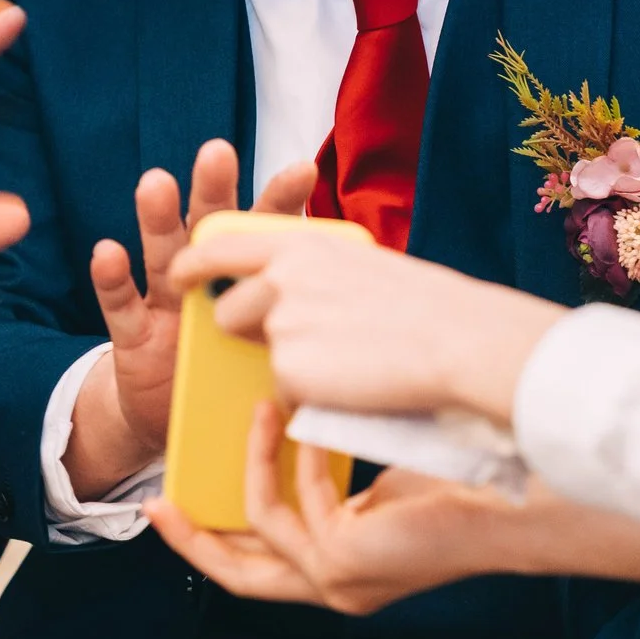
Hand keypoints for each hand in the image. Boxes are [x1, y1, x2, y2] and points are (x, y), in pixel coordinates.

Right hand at [60, 151, 313, 498]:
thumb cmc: (232, 380)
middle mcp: (203, 282)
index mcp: (241, 281)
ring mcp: (165, 305)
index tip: (304, 169)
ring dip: (158, 220)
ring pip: (162, 255)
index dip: (281, 202)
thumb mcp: (271, 355)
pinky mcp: (132, 336)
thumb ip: (295, 327)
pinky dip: (112, 279)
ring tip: (156, 184)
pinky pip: (121, 305)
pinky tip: (108, 251)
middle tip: (218, 153)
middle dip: (212, 190)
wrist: (173, 422)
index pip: (263, 235)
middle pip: (207, 229)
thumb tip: (357, 303)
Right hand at [144, 403, 522, 613]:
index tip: (177, 505)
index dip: (212, 542)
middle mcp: (336, 589)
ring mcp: (338, 583)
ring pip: (256, 529)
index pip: (260, 569)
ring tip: (259, 409)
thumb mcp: (368, 485)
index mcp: (342, 575)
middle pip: (238, 577)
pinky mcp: (344, 562)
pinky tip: (308, 421)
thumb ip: (323, 483)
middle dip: (191, 539)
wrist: (513, 502)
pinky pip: (293, 503)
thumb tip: (281, 434)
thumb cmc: (456, 484)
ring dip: (251, 463)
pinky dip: (292, 458)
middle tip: (156, 502)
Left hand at [164, 227, 562, 424]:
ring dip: (282, 359)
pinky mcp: (288, 369)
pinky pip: (286, 389)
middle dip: (243, 329)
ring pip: (255, 349)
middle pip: (227, 308)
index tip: (182, 274)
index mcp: (300, 244)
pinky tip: (352, 383)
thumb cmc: (428, 307)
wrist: (457, 343)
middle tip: (288, 340)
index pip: (221, 245)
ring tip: (341, 359)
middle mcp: (280, 277)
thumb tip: (293, 288)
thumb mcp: (363, 265)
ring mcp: (281, 323)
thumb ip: (317, 272)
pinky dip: (310, 393)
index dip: (194, 262)